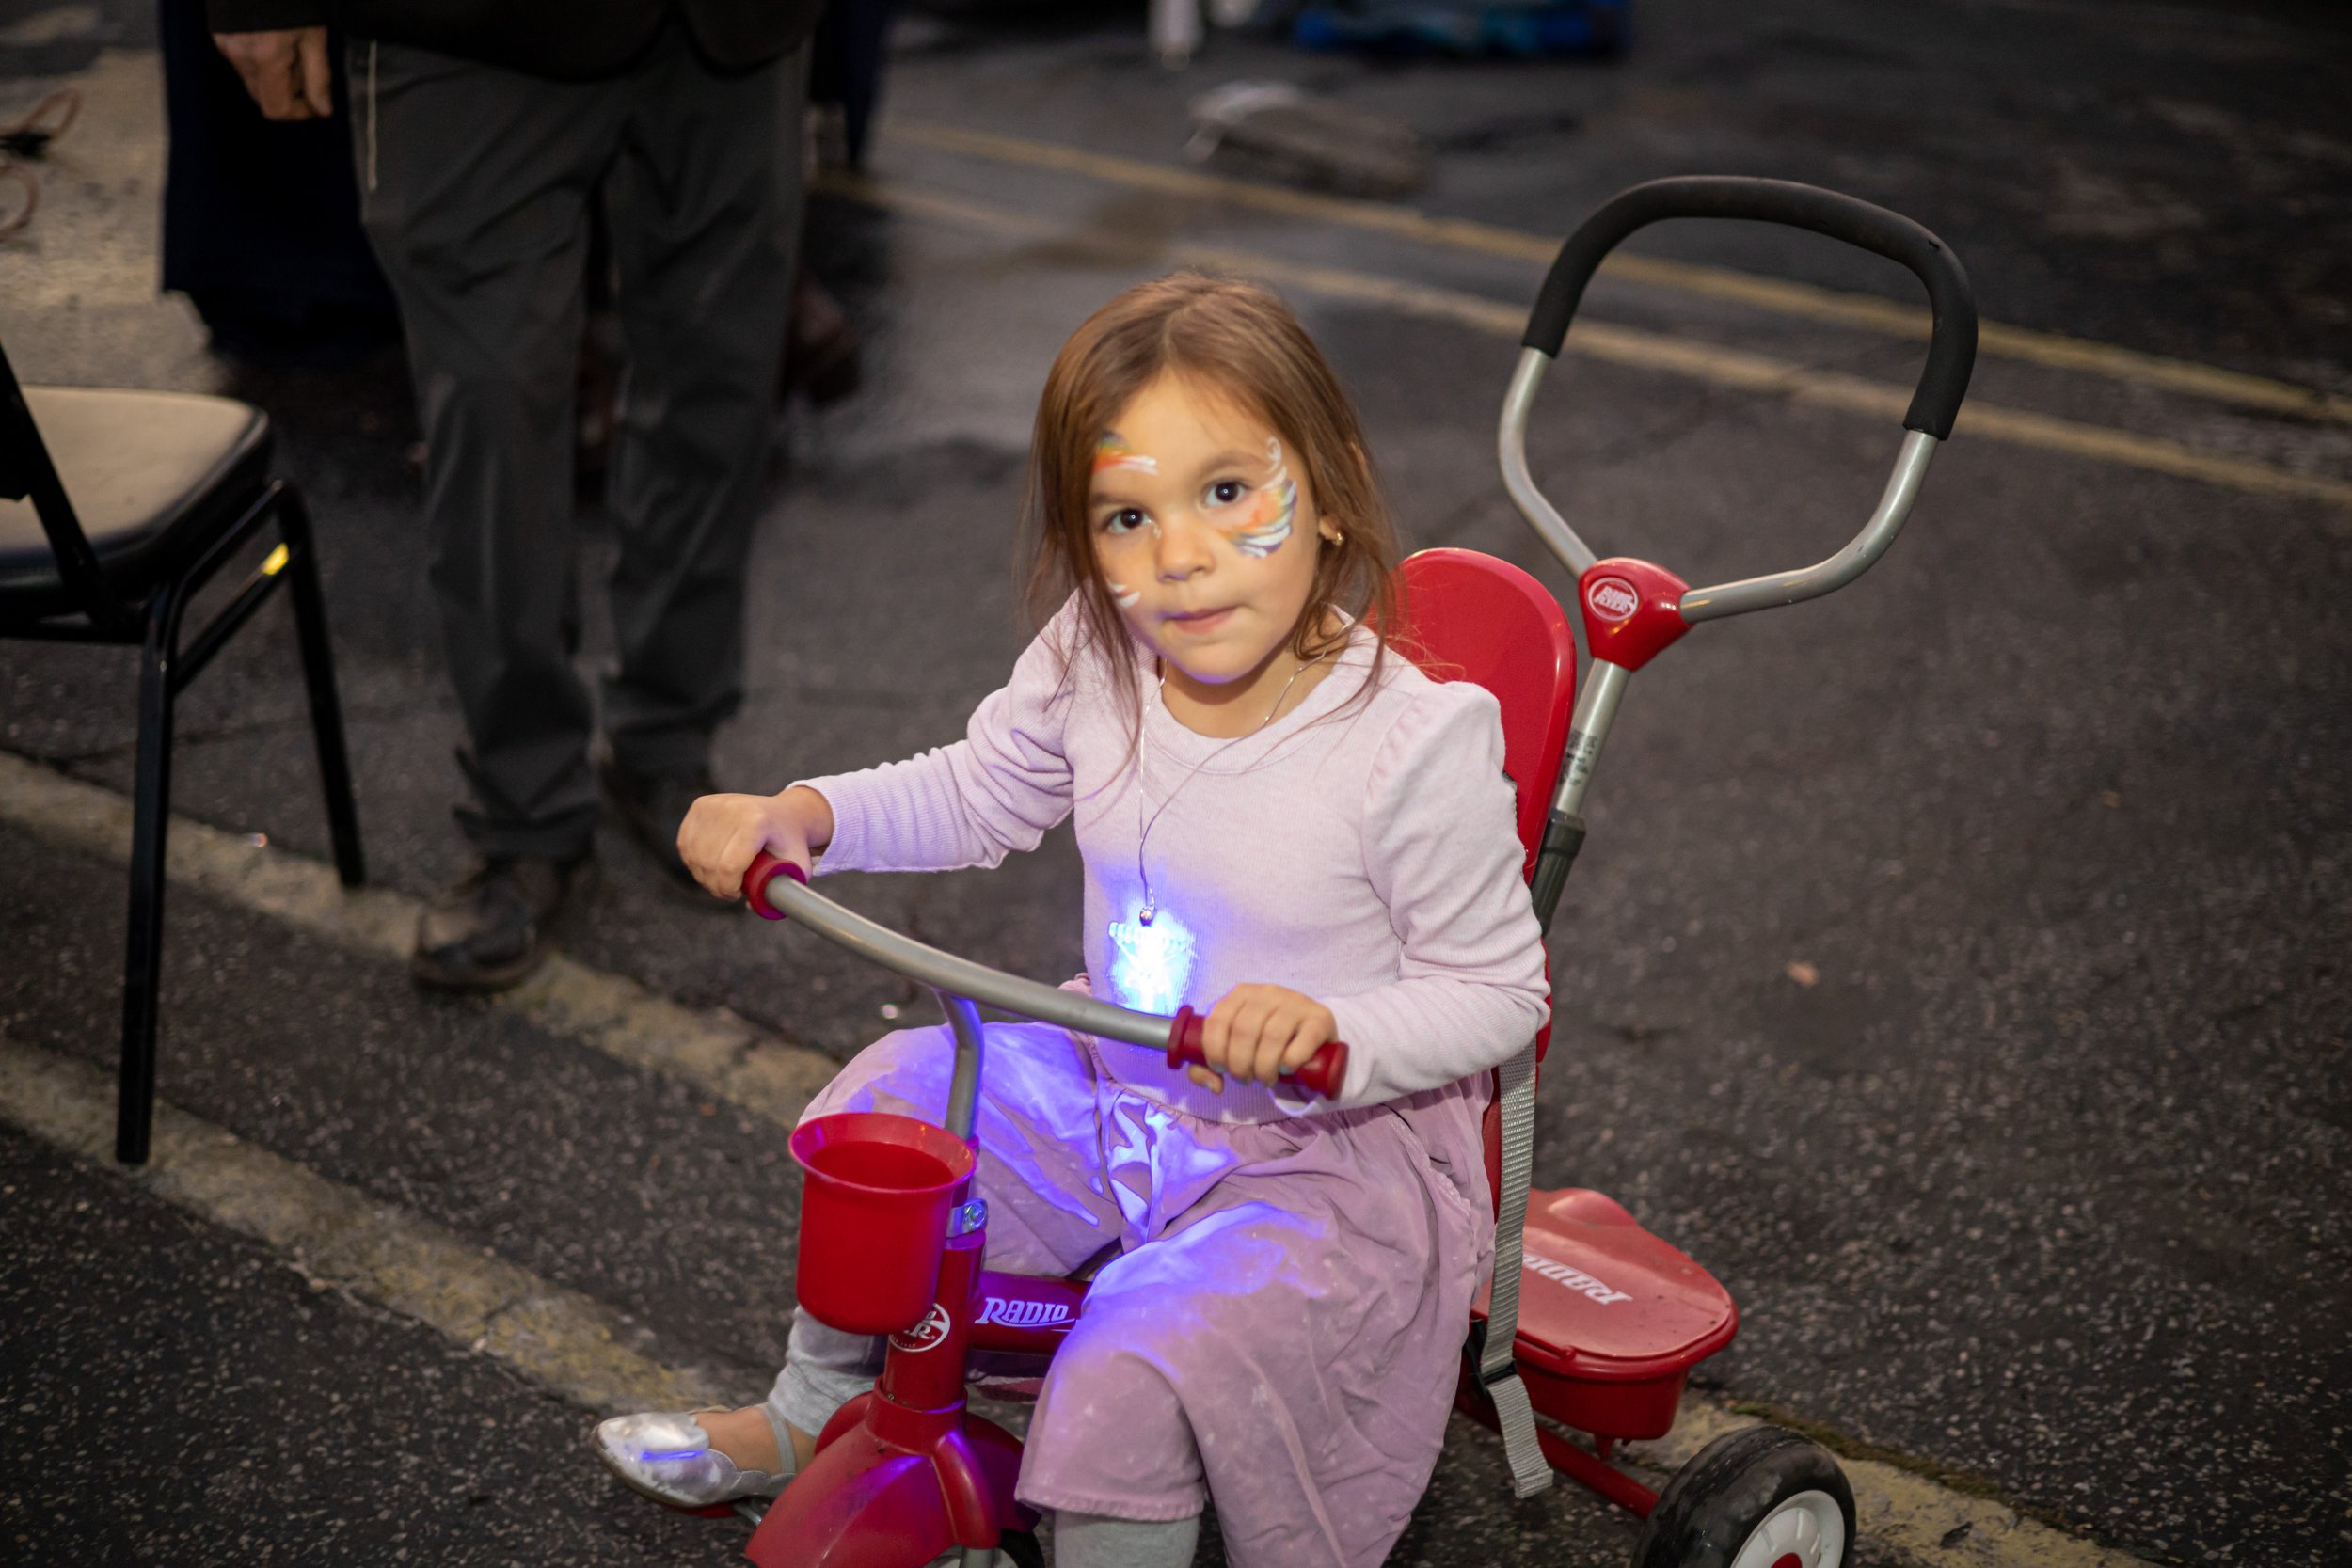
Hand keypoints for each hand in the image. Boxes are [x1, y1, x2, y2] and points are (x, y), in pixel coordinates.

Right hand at [214, 27, 332, 120]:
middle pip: (263, 98)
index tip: (315, 102)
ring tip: (290, 48)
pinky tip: (273, 39)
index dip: (299, 113)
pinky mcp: (220, 36)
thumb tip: (323, 110)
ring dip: (275, 77)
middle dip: (289, 93)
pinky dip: (260, 62)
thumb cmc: (294, 1)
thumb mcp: (314, 38)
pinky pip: (242, 62)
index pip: (276, 109)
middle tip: (306, 69)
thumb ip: (318, 78)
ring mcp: (226, 46)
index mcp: (266, 59)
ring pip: (253, 81)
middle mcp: (240, 56)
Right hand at [677, 785, 833, 903]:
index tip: (737, 894)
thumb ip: (784, 891)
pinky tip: (707, 865)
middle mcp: (733, 809)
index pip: (729, 866)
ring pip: (695, 855)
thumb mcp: (798, 866)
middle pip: (709, 863)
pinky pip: (686, 843)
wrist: (783, 812)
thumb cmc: (790, 843)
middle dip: (716, 886)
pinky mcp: (700, 805)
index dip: (728, 888)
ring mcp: (713, 804)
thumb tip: (750, 905)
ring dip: (703, 875)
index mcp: (757, 822)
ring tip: (720, 879)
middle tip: (728, 891)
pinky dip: (693, 860)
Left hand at [1187, 984, 1335, 1092]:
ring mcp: (1296, 1003)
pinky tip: (1286, 1069)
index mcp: (1242, 994)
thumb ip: (1213, 1064)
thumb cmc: (1267, 1041)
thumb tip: (1215, 1086)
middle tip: (1245, 1080)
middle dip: (1240, 1065)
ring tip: (1265, 1080)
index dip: (1215, 1050)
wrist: (1311, 1033)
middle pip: (1244, 1030)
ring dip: (1264, 1067)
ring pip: (1272, 1036)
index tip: (1222, 1070)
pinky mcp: (1320, 1018)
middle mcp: (1268, 993)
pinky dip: (1290, 1061)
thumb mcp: (1238, 1044)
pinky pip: (1302, 1041)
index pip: (1218, 1020)